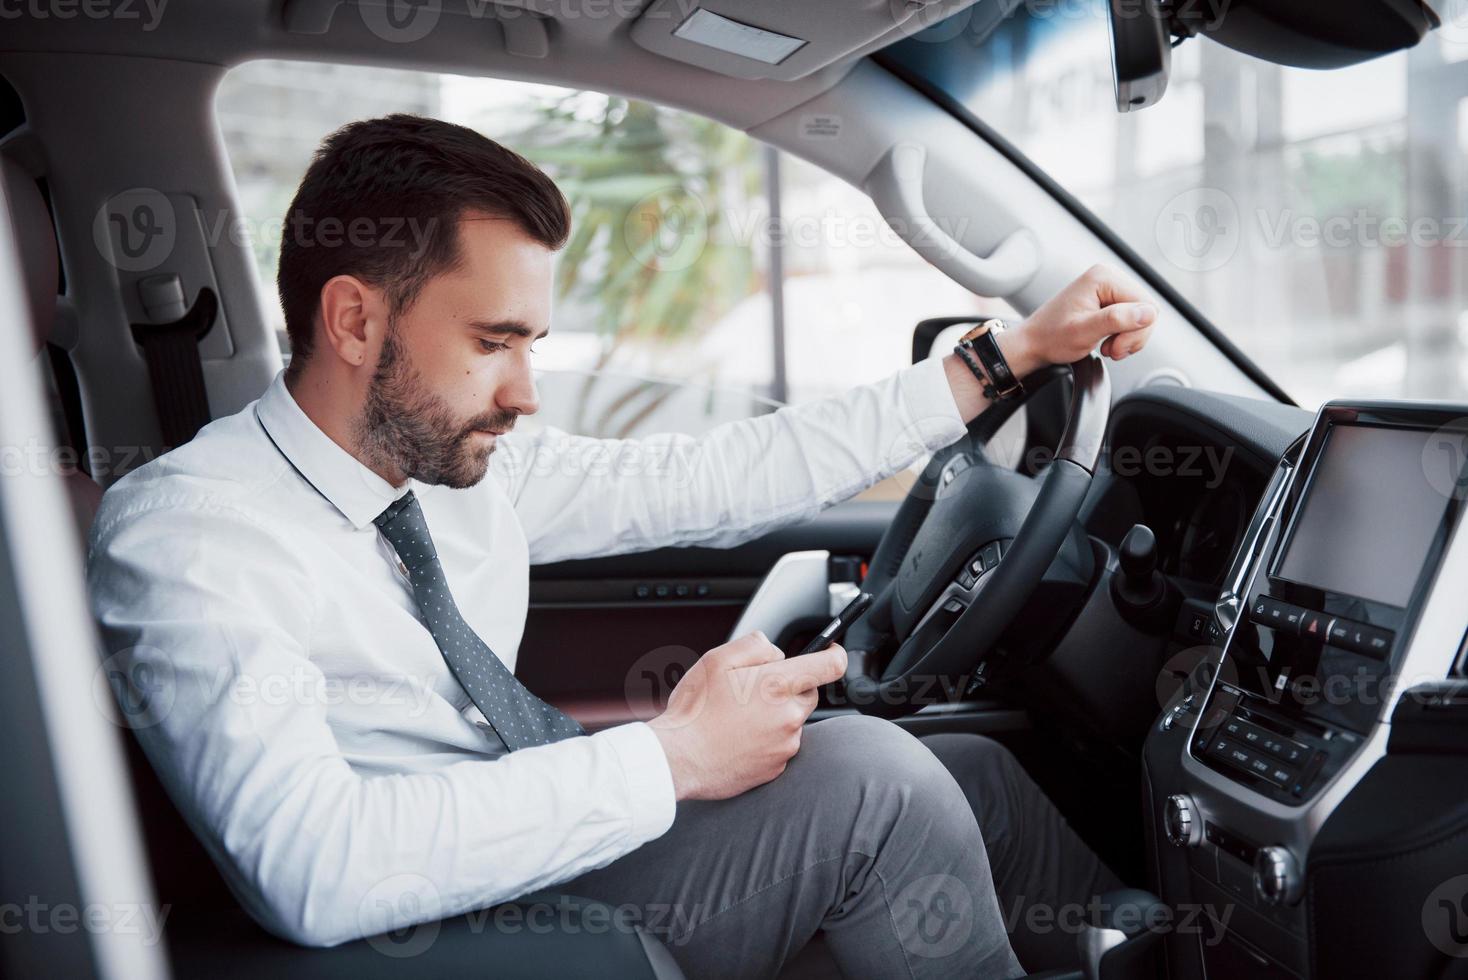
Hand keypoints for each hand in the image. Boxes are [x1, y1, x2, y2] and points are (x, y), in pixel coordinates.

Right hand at [648, 631, 846, 800]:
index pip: (830, 666)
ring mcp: (785, 745)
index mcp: (778, 685)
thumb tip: (776, 651)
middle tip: (753, 690)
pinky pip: (780, 745)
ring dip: (774, 715)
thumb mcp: (718, 659)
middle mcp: (789, 716)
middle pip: (808, 694)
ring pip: (792, 721)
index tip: (830, 651)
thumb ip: (755, 645)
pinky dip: (766, 739)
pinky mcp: (776, 768)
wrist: (678, 759)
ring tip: (737, 718)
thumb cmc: (695, 709)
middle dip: (789, 688)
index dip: (834, 654)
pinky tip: (737, 737)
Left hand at [1003, 263, 1158, 372]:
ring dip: (1128, 338)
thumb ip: (1116, 320)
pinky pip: (1132, 319)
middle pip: (1147, 310)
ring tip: (1107, 346)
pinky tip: (1107, 340)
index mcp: (1104, 277)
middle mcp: (1109, 277)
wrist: (1034, 343)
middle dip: (1132, 336)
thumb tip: (1148, 313)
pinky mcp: (1109, 300)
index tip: (1114, 347)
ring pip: (1142, 317)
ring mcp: (1109, 288)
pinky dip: (1123, 335)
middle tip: (1110, 349)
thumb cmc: (1051, 337)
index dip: (1136, 331)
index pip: (1147, 305)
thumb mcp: (1083, 332)